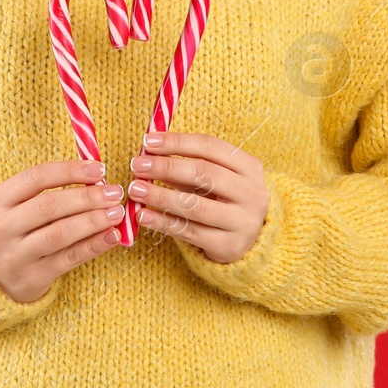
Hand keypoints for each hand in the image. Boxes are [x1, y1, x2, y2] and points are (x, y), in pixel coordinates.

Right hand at [0, 158, 127, 302]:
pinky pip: (69, 258)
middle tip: (114, 192)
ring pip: (59, 234)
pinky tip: (112, 236)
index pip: (36, 178)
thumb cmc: (13, 231)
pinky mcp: (33, 278)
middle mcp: (1, 228)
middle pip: (49, 206)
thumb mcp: (13, 206)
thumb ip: (46, 191)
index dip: (70, 171)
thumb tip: (96, 178)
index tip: (99, 169)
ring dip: (93, 221)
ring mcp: (16, 255)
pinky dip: (94, 246)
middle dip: (87, 197)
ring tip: (117, 212)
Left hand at [128, 130, 269, 263]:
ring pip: (194, 205)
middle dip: (165, 167)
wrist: (247, 240)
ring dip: (160, 195)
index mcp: (249, 166)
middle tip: (137, 166)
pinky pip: (189, 232)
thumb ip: (186, 164)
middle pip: (203, 173)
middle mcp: (252, 192)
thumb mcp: (214, 177)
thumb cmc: (223, 199)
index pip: (210, 146)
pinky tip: (143, 215)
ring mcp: (243, 221)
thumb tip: (148, 152)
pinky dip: (162, 222)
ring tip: (135, 190)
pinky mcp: (230, 246)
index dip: (177, 142)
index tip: (148, 141)